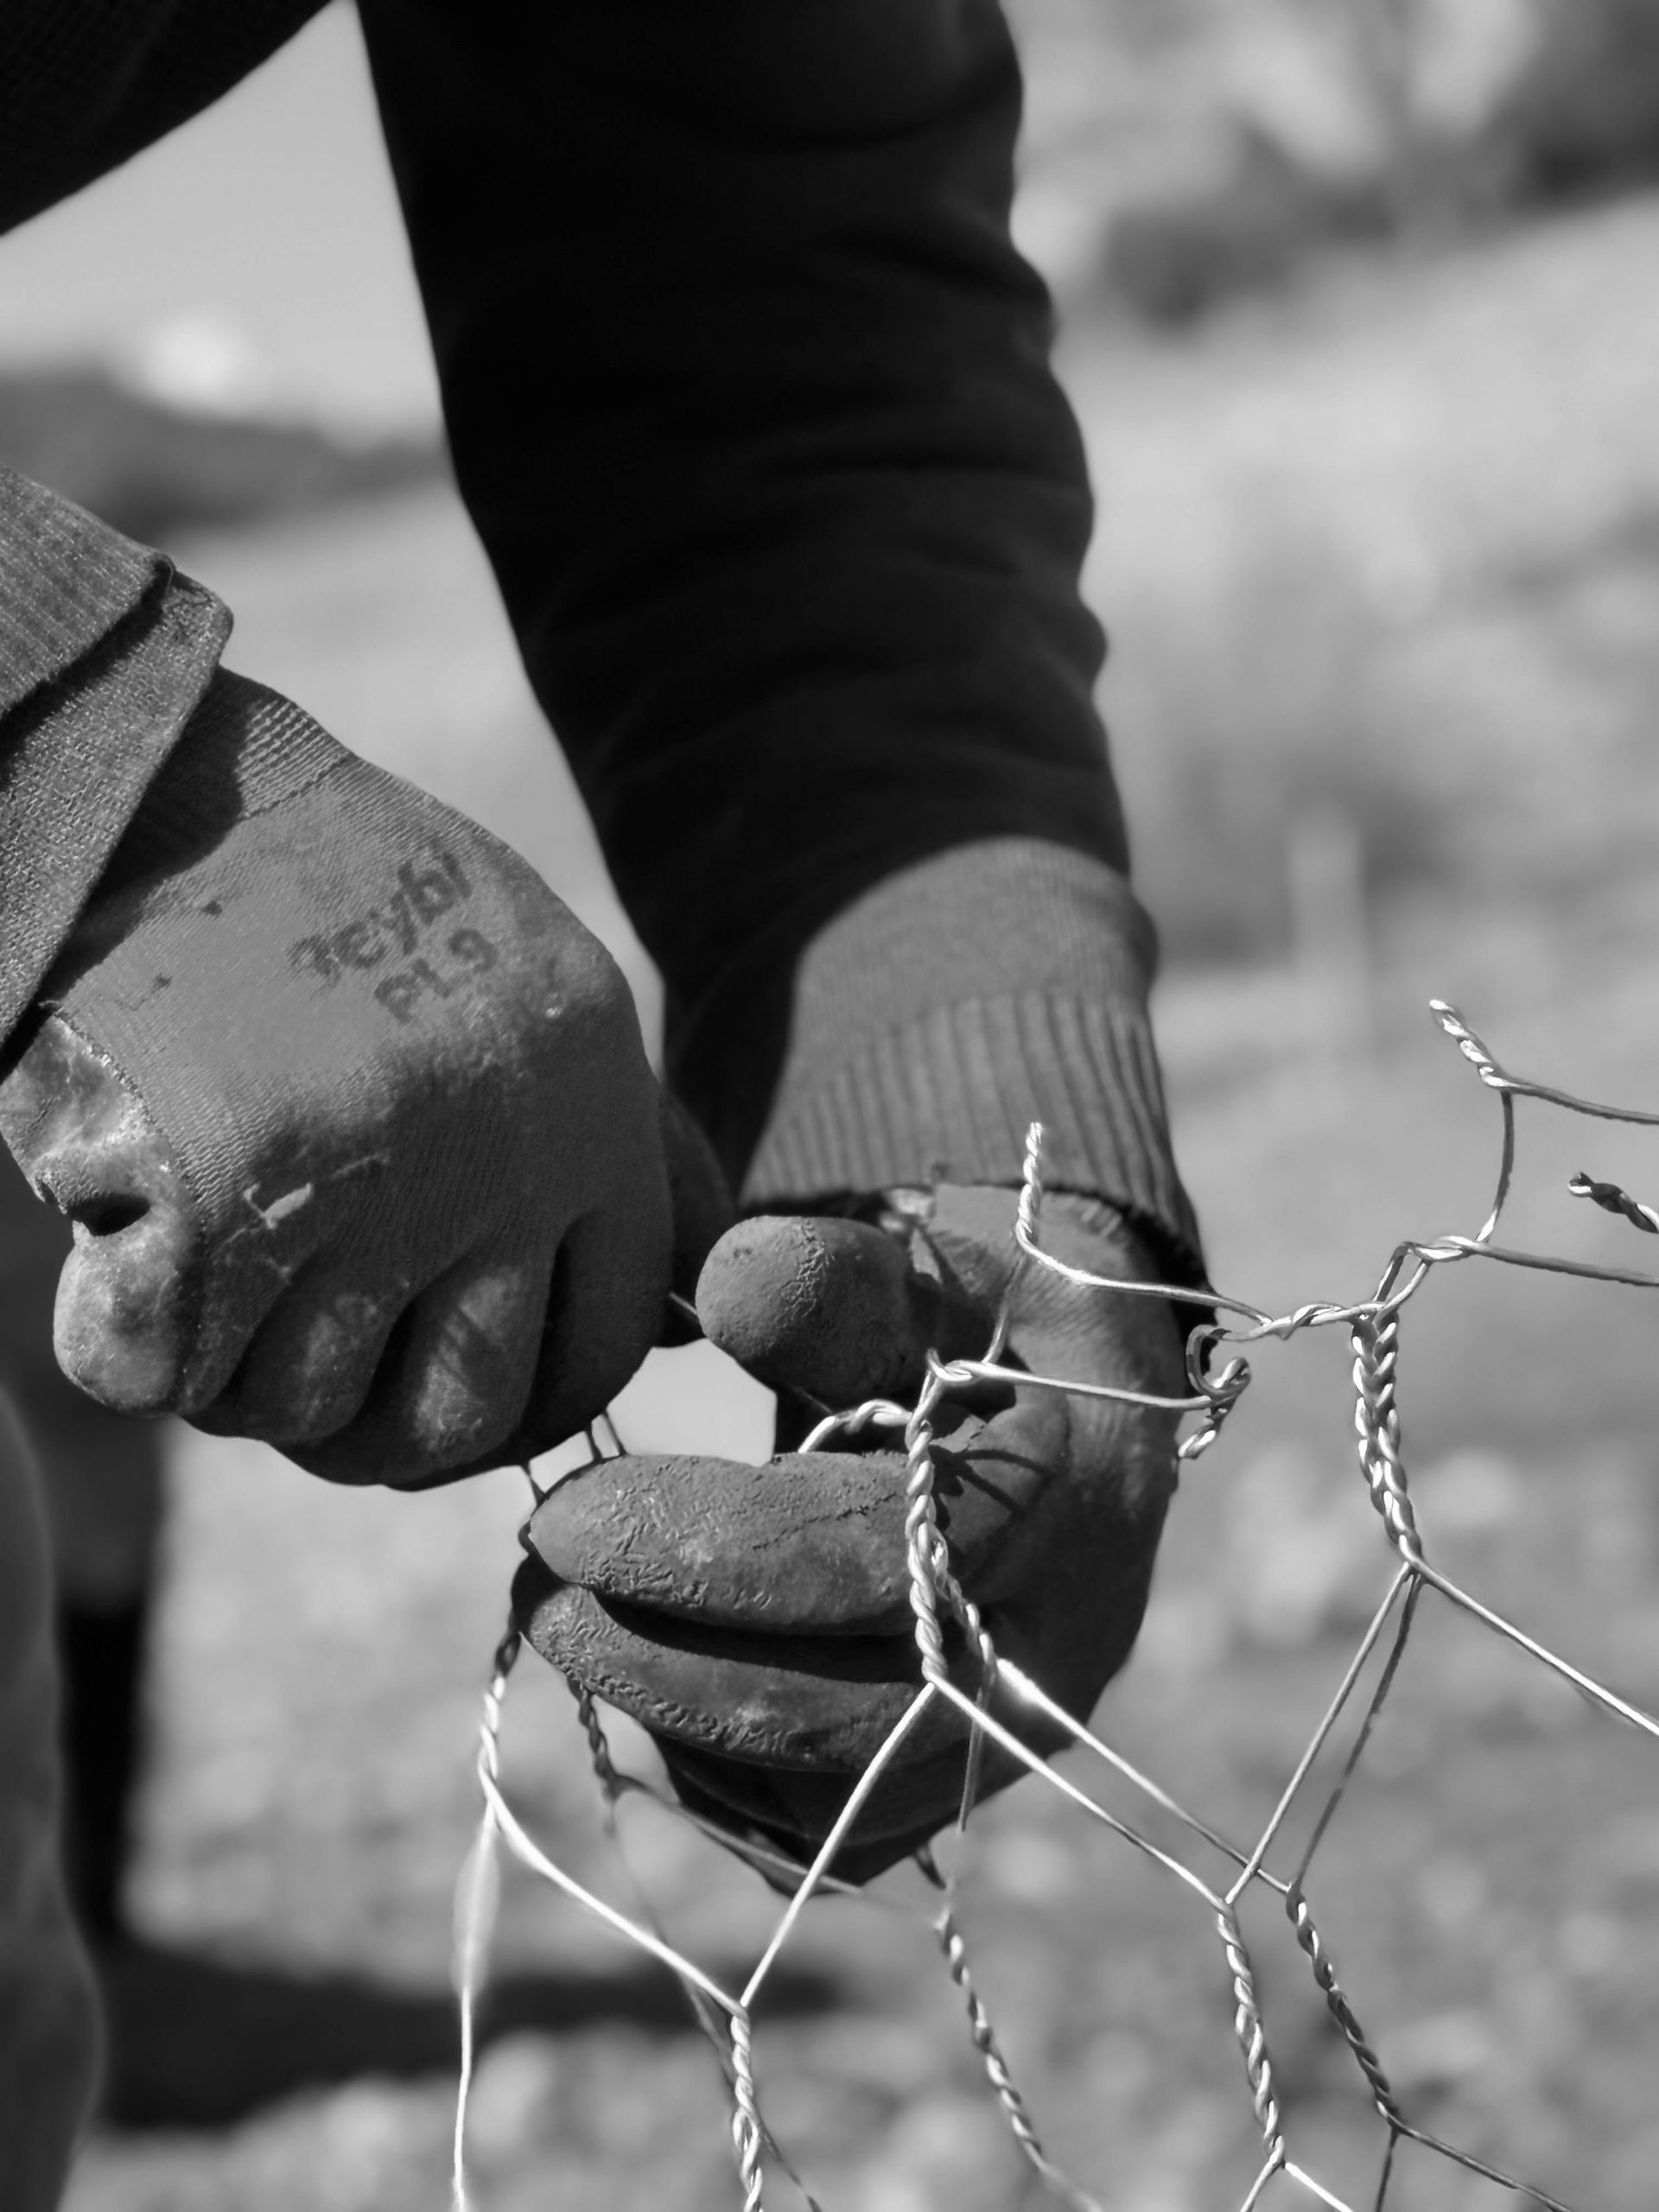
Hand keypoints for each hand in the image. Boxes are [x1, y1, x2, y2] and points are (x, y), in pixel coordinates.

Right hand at [0, 671, 725, 1485]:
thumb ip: (620, 1146)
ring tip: (205, 1256)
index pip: (599, 1352)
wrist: (165, 786)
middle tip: (298, 1358)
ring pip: (297, 1408)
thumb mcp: (542, 987)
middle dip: (368, 1427)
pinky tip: (118, 1240)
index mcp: (591, 1112)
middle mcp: (500, 1162)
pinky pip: (151, 1371)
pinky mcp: (203, 1197)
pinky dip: (115, 1336)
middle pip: (456, 1420)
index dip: (515, 1405)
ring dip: (231, 1370)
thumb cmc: (346, 897)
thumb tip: (686, 1305)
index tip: (438, 1391)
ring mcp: (361, 1185)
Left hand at [513, 1185, 1186, 1879]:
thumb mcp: (921, 1269)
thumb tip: (721, 1295)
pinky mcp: (961, 1787)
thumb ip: (826, 1282)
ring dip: (670, 1722)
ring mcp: (1011, 1739)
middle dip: (654, 1659)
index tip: (562, 1516)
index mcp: (1065, 1498)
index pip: (862, 1561)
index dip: (695, 1547)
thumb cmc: (976, 1320)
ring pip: (821, 1797)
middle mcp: (1054, 1650)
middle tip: (536, 1588)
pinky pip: (825, 1836)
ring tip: (577, 1622)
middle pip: (833, 1715)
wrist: (1078, 1409)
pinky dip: (718, 1778)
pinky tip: (655, 1681)